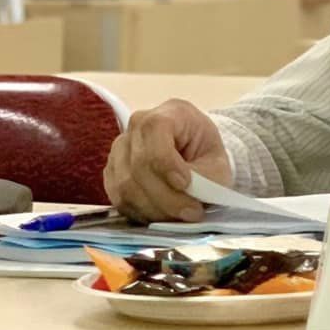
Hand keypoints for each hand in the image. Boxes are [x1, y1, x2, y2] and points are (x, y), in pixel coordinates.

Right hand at [103, 100, 232, 223]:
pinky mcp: (112, 172)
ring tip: (180, 216)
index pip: (155, 130)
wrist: (194, 157)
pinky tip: (161, 216)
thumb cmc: (206, 155)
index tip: (186, 184)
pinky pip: (118, 198)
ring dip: (154, 209)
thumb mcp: (217, 162)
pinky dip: (141, 212)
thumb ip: (204, 178)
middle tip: (191, 212)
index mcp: (170, 113)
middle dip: (166, 197)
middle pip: (139, 165)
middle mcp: (138, 125)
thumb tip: (188, 196)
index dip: (167, 162)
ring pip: (126, 186)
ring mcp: (120, 148)